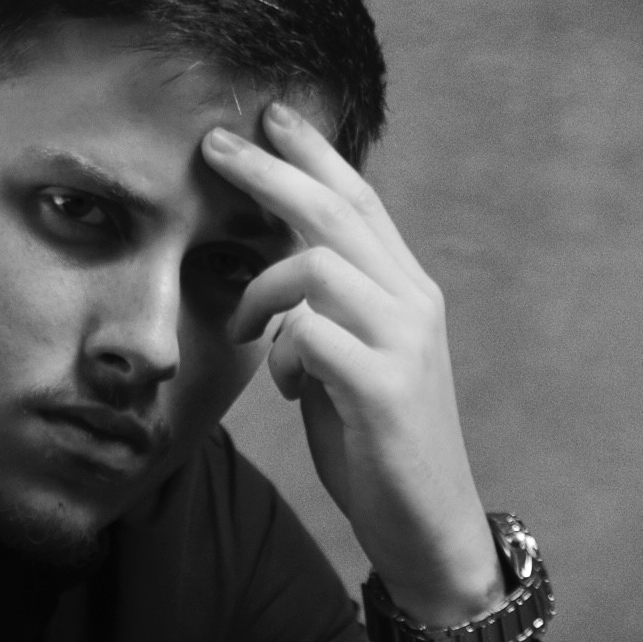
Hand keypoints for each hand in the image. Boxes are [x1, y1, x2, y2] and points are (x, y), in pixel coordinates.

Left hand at [202, 102, 502, 629]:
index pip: (359, 200)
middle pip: (337, 211)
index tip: (271, 115)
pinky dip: (280, 352)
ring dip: (262, 289)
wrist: (428, 526)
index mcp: (404, 290)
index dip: (315, 153)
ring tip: (242, 327)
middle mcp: (413, 302)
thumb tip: (268, 274)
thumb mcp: (343, 361)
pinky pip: (311, 335)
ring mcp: (405, 342)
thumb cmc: (375, 441)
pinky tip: (279, 383)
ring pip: (319, 264)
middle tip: (214, 144)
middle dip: (271, 170)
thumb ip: (318, 312)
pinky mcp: (386, 389)